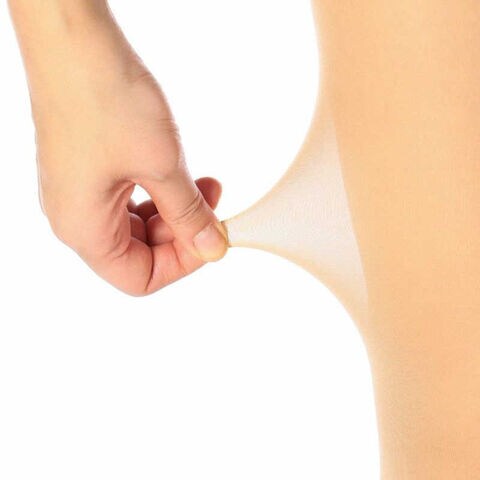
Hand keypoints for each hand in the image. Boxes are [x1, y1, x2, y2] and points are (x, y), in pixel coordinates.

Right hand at [17, 4, 227, 294]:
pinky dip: (159, 192)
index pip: (140, 278)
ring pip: (139, 225)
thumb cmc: (104, 97)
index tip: (211, 236)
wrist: (73, 40)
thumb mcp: (161, 166)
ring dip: (175, 210)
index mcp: (84, 230)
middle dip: (183, 232)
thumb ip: (188, 214)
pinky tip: (176, 172)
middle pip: (140, 253)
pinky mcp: (89, 170)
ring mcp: (81, 193)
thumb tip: (212, 247)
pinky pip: (130, 199)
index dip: (182, 264)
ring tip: (204, 183)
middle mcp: (76, 217)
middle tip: (214, 204)